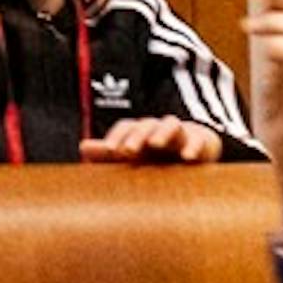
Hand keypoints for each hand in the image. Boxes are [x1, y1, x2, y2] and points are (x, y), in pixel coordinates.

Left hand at [76, 116, 225, 165]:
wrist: (192, 151)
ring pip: (170, 126)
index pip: (125, 128)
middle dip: (136, 136)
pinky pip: (198, 140)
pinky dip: (193, 146)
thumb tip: (81, 146)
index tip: (111, 150)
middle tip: (127, 150)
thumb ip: (107, 152)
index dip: (117, 136)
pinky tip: (188, 157)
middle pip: (145, 125)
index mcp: (139, 132)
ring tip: (155, 144)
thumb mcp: (133, 155)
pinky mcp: (200, 140)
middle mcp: (157, 129)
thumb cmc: (155, 155)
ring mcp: (179, 133)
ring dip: (161, 133)